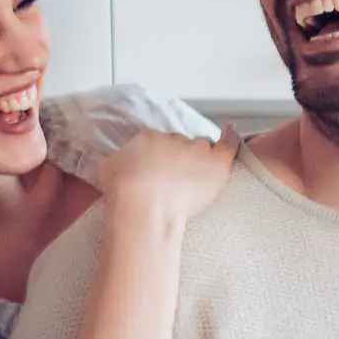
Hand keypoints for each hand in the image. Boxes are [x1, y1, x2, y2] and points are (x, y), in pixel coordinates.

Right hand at [95, 130, 236, 231]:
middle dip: (176, 159)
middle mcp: (174, 138)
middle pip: (179, 144)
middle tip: (171, 180)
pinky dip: (231, 137)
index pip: (156, 142)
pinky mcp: (216, 163)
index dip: (156, 158)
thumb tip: (118, 163)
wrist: (144, 207)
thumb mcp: (106, 170)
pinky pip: (228, 144)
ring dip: (198, 158)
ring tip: (195, 175)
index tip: (155, 171)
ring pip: (201, 147)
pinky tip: (232, 131)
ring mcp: (197, 150)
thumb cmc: (124, 193)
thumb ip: (116, 161)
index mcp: (148, 137)